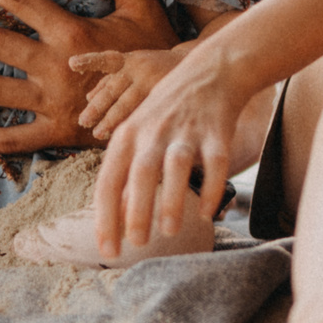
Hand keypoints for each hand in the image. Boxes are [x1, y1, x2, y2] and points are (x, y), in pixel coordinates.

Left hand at [71, 45, 187, 139]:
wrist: (197, 64)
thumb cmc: (156, 67)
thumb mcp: (133, 64)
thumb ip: (111, 78)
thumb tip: (88, 95)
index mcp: (129, 60)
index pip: (106, 60)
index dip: (89, 61)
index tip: (72, 64)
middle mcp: (139, 69)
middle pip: (113, 89)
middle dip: (97, 107)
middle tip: (83, 122)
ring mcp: (152, 83)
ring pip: (127, 103)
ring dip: (111, 119)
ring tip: (98, 134)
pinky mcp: (165, 95)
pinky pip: (144, 112)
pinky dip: (132, 123)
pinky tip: (123, 135)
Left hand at [93, 36, 253, 257]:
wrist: (208, 72)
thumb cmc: (165, 113)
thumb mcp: (137, 135)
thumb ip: (125, 173)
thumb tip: (113, 217)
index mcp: (127, 136)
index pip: (108, 181)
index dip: (106, 218)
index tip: (108, 250)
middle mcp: (153, 132)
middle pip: (139, 173)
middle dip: (136, 210)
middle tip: (136, 243)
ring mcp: (186, 131)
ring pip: (175, 167)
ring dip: (171, 200)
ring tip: (169, 231)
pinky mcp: (216, 131)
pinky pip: (215, 163)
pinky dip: (212, 189)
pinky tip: (206, 213)